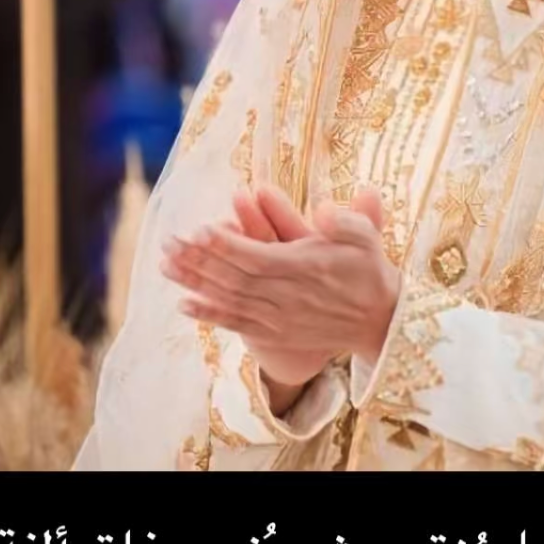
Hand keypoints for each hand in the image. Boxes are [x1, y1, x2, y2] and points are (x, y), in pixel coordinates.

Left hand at [160, 180, 400, 388]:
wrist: (378, 321)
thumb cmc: (368, 270)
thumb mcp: (367, 237)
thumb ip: (349, 220)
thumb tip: (324, 210)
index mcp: (305, 267)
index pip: (257, 256)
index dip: (226, 245)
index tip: (198, 230)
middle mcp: (286, 295)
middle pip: (234, 277)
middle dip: (198, 260)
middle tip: (167, 242)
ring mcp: (278, 317)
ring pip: (229, 299)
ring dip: (195, 283)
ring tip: (165, 266)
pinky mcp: (274, 333)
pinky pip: (236, 323)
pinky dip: (209, 314)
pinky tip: (183, 304)